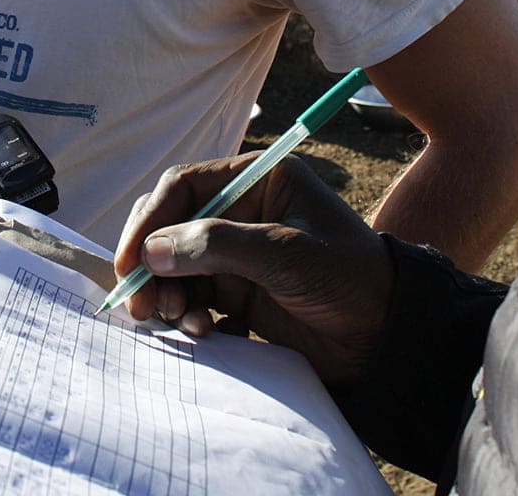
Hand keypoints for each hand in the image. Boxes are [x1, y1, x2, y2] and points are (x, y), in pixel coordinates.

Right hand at [113, 154, 394, 386]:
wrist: (388, 337)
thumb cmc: (347, 276)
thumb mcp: (285, 253)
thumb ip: (217, 245)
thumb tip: (150, 251)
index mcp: (255, 180)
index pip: (183, 186)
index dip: (149, 219)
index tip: (129, 260)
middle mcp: (240, 211)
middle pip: (171, 225)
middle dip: (151, 263)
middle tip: (139, 304)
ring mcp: (237, 254)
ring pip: (176, 266)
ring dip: (168, 294)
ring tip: (179, 321)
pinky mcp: (239, 293)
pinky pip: (194, 297)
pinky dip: (188, 314)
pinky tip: (202, 332)